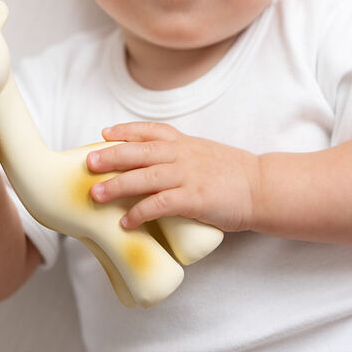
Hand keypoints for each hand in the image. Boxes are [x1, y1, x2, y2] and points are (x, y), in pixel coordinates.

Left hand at [86, 121, 259, 232]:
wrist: (262, 187)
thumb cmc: (233, 174)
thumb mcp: (204, 155)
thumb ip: (181, 157)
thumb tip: (153, 169)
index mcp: (185, 143)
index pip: (150, 131)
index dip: (125, 131)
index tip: (104, 133)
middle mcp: (183, 155)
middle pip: (140, 151)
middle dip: (112, 156)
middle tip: (89, 163)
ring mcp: (189, 175)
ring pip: (145, 177)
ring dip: (118, 185)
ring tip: (96, 195)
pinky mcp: (195, 198)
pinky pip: (161, 204)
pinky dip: (141, 212)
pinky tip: (125, 221)